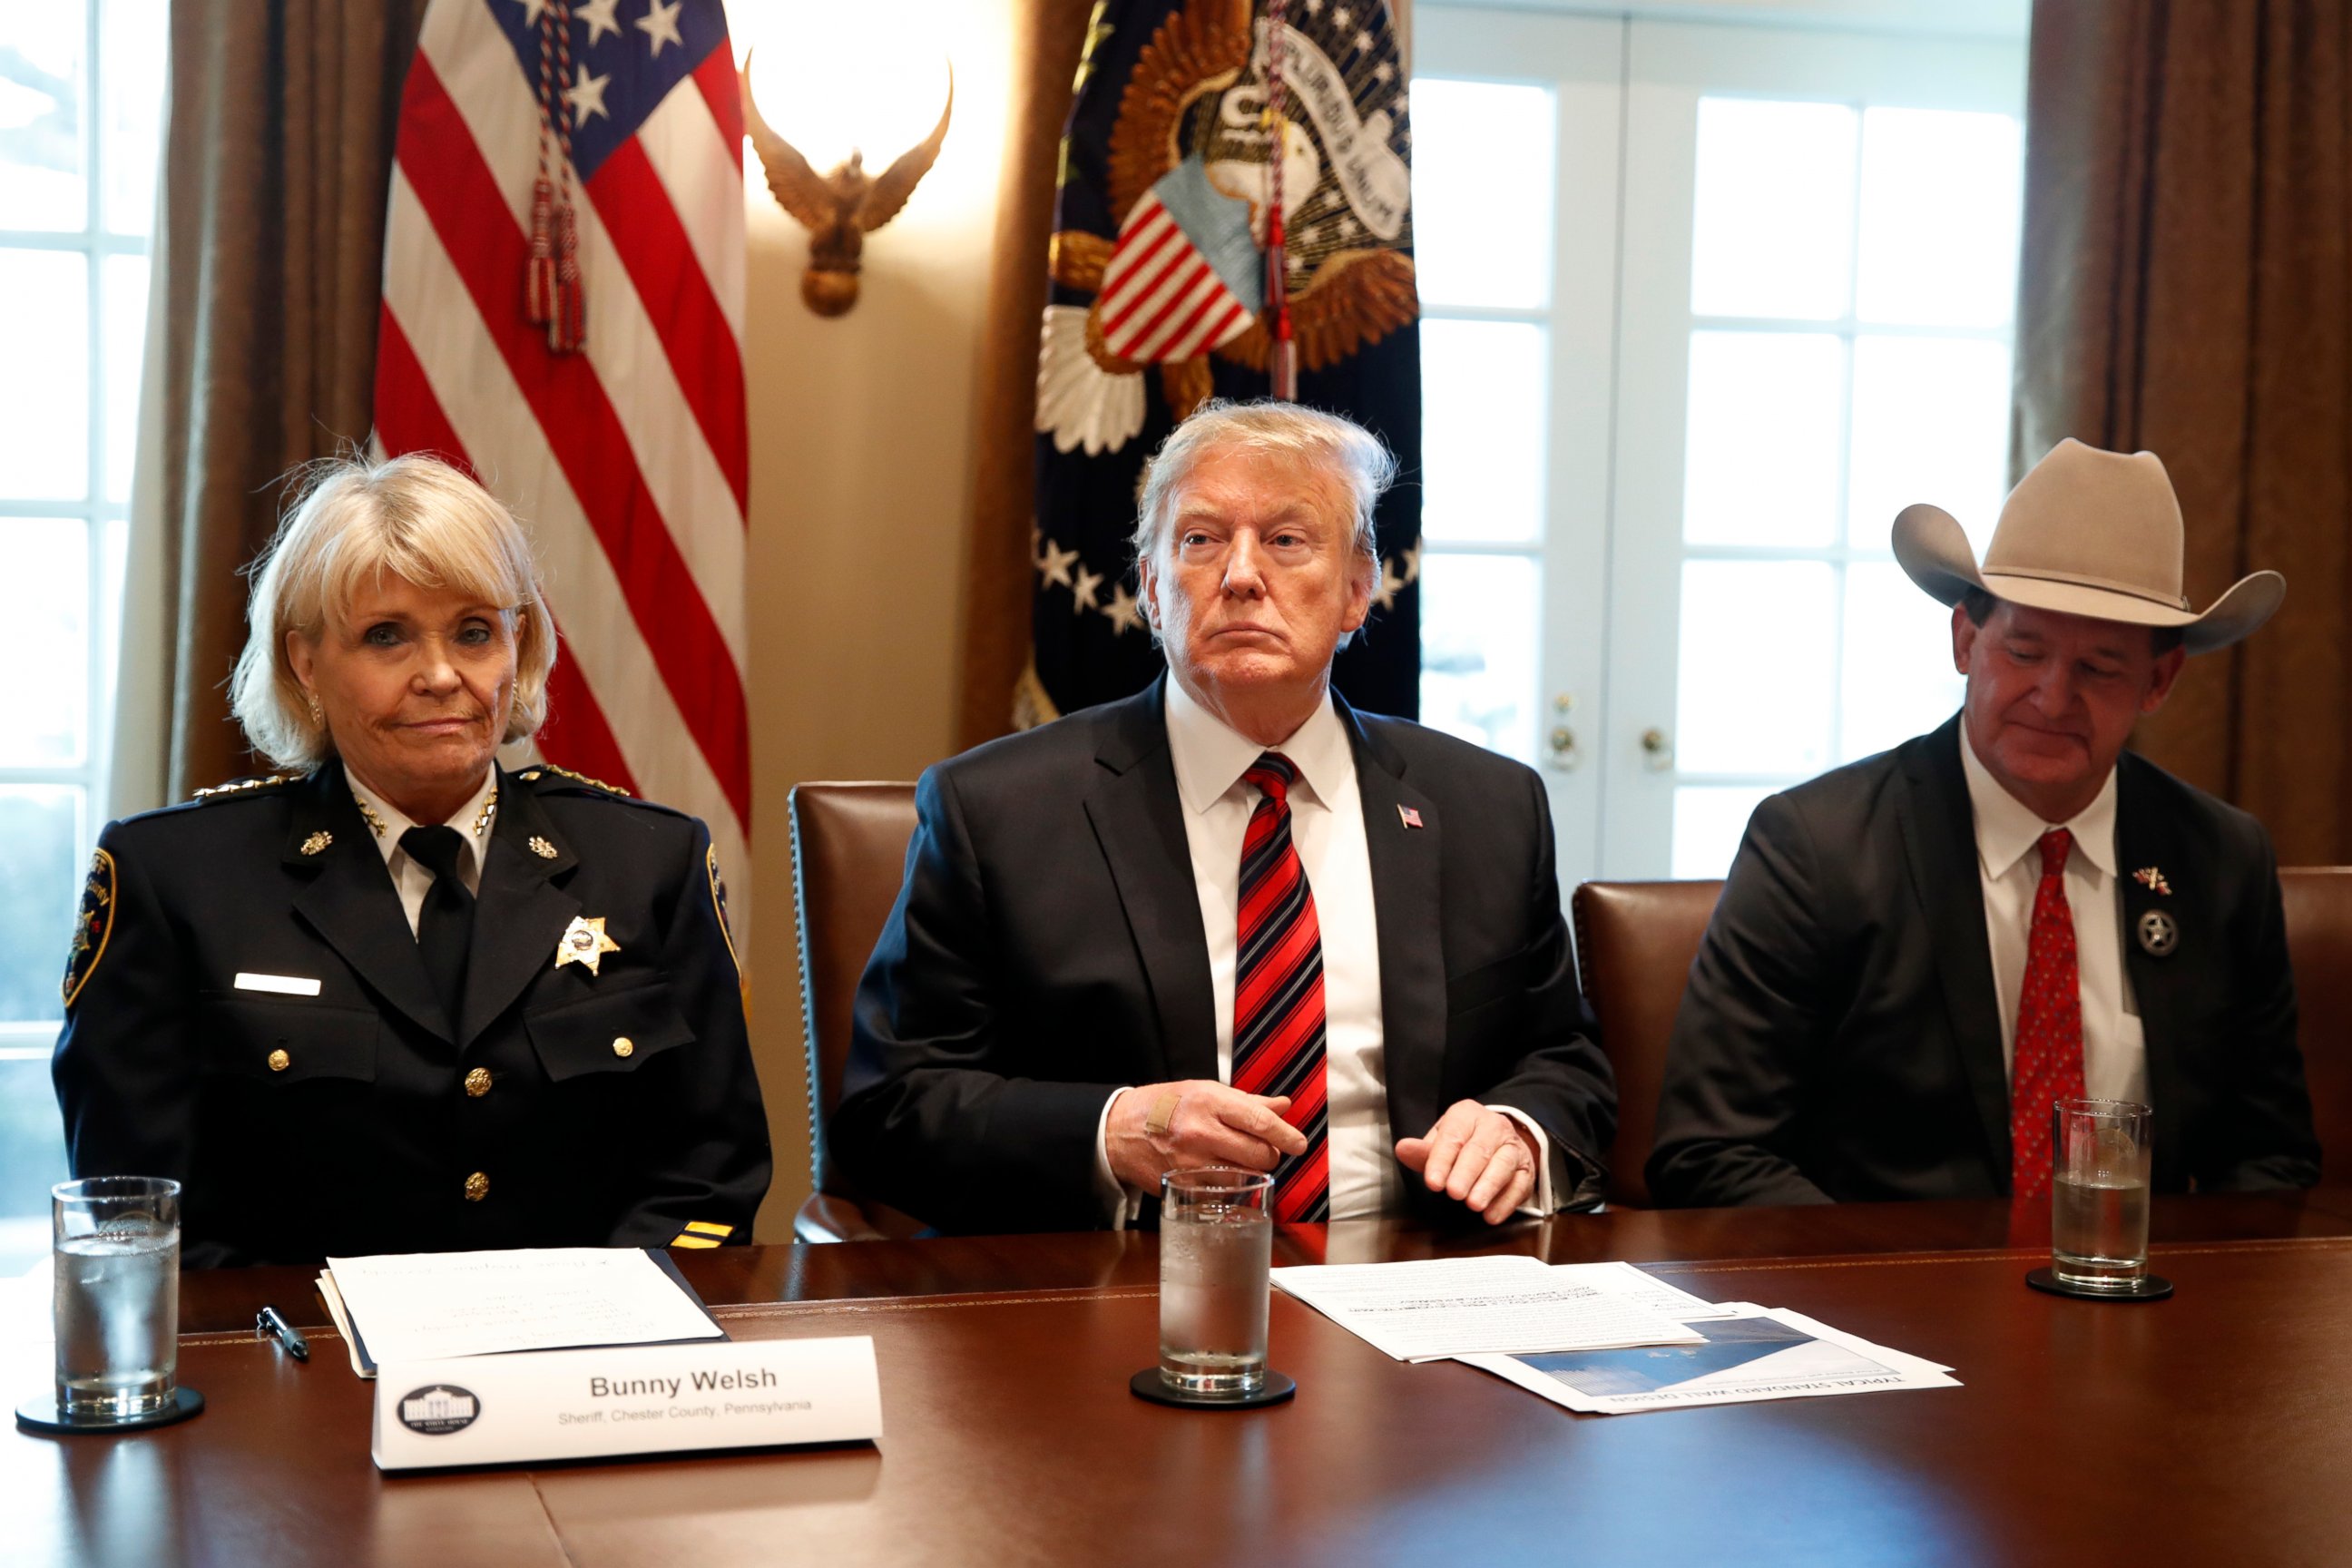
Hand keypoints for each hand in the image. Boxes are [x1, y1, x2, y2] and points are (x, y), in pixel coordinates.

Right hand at [1105, 1079, 1307, 1192]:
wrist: (1120, 1130)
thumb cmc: (1166, 1106)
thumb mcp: (1205, 1091)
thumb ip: (1248, 1102)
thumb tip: (1283, 1106)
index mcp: (1208, 1102)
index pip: (1259, 1121)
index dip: (1285, 1135)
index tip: (1299, 1144)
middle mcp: (1200, 1133)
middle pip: (1258, 1155)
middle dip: (1269, 1154)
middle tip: (1262, 1149)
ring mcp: (1191, 1164)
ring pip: (1244, 1177)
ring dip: (1249, 1171)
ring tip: (1234, 1158)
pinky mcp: (1183, 1187)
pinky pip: (1222, 1192)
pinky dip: (1228, 1185)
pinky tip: (1217, 1172)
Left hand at [1395, 1100, 1540, 1223]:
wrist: (1499, 1141)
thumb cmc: (1462, 1142)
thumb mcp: (1440, 1141)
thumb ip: (1422, 1151)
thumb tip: (1402, 1149)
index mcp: (1467, 1115)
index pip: (1453, 1137)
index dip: (1442, 1160)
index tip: (1432, 1182)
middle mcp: (1493, 1127)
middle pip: (1479, 1150)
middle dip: (1466, 1173)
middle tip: (1454, 1193)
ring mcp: (1513, 1147)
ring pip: (1503, 1165)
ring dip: (1488, 1186)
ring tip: (1474, 1205)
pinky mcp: (1526, 1170)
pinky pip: (1519, 1185)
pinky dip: (1506, 1202)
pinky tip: (1492, 1216)